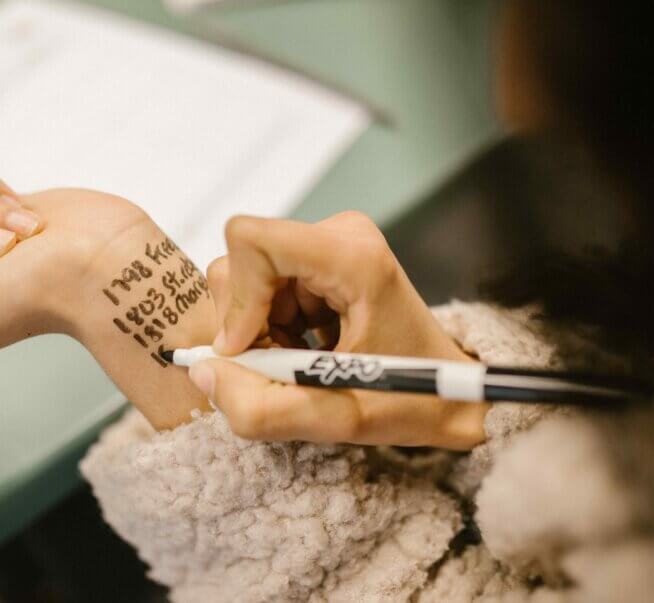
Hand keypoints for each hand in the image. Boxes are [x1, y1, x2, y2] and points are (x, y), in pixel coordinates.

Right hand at [190, 212, 486, 449]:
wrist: (451, 391)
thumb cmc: (411, 399)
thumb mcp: (336, 419)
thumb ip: (260, 407)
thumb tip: (202, 371)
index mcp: (353, 257)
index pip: (253, 240)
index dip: (238, 300)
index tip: (250, 348)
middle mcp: (339, 235)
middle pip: (241, 264)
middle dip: (247, 326)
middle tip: (285, 367)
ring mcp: (330, 243)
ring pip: (245, 280)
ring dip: (259, 333)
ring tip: (302, 362)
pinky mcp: (320, 257)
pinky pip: (262, 288)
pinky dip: (271, 329)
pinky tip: (307, 351)